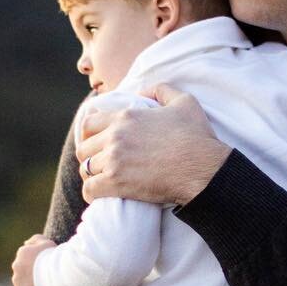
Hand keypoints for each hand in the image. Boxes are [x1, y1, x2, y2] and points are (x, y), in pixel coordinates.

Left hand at [12, 234, 55, 285]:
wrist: (57, 274)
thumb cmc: (54, 257)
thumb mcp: (47, 242)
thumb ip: (35, 239)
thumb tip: (25, 243)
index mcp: (22, 252)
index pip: (26, 257)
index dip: (37, 262)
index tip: (46, 266)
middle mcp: (16, 265)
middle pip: (22, 269)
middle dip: (30, 272)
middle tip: (45, 276)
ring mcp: (17, 279)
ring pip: (21, 282)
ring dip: (29, 283)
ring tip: (43, 284)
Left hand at [76, 83, 229, 205]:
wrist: (203, 168)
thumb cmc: (196, 137)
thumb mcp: (184, 102)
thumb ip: (161, 90)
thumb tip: (141, 91)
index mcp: (125, 117)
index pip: (89, 123)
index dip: (90, 135)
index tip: (97, 143)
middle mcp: (115, 136)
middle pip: (83, 148)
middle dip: (90, 156)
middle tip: (100, 164)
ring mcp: (114, 160)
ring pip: (85, 169)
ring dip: (92, 175)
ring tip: (102, 180)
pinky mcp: (116, 182)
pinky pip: (90, 189)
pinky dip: (92, 193)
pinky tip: (100, 195)